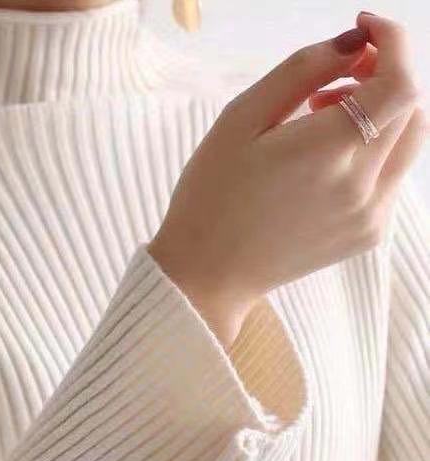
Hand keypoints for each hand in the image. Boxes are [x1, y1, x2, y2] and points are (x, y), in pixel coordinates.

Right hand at [147, 11, 426, 348]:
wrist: (205, 275)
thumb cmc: (210, 198)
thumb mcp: (240, 120)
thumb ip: (302, 70)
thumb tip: (353, 43)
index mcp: (326, 152)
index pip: (400, 81)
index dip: (393, 43)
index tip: (365, 30)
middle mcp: (360, 186)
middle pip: (409, 106)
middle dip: (380, 76)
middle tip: (329, 83)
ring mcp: (369, 215)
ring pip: (410, 141)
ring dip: (384, 115)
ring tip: (327, 121)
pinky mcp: (367, 235)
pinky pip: (393, 176)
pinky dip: (375, 152)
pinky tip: (327, 162)